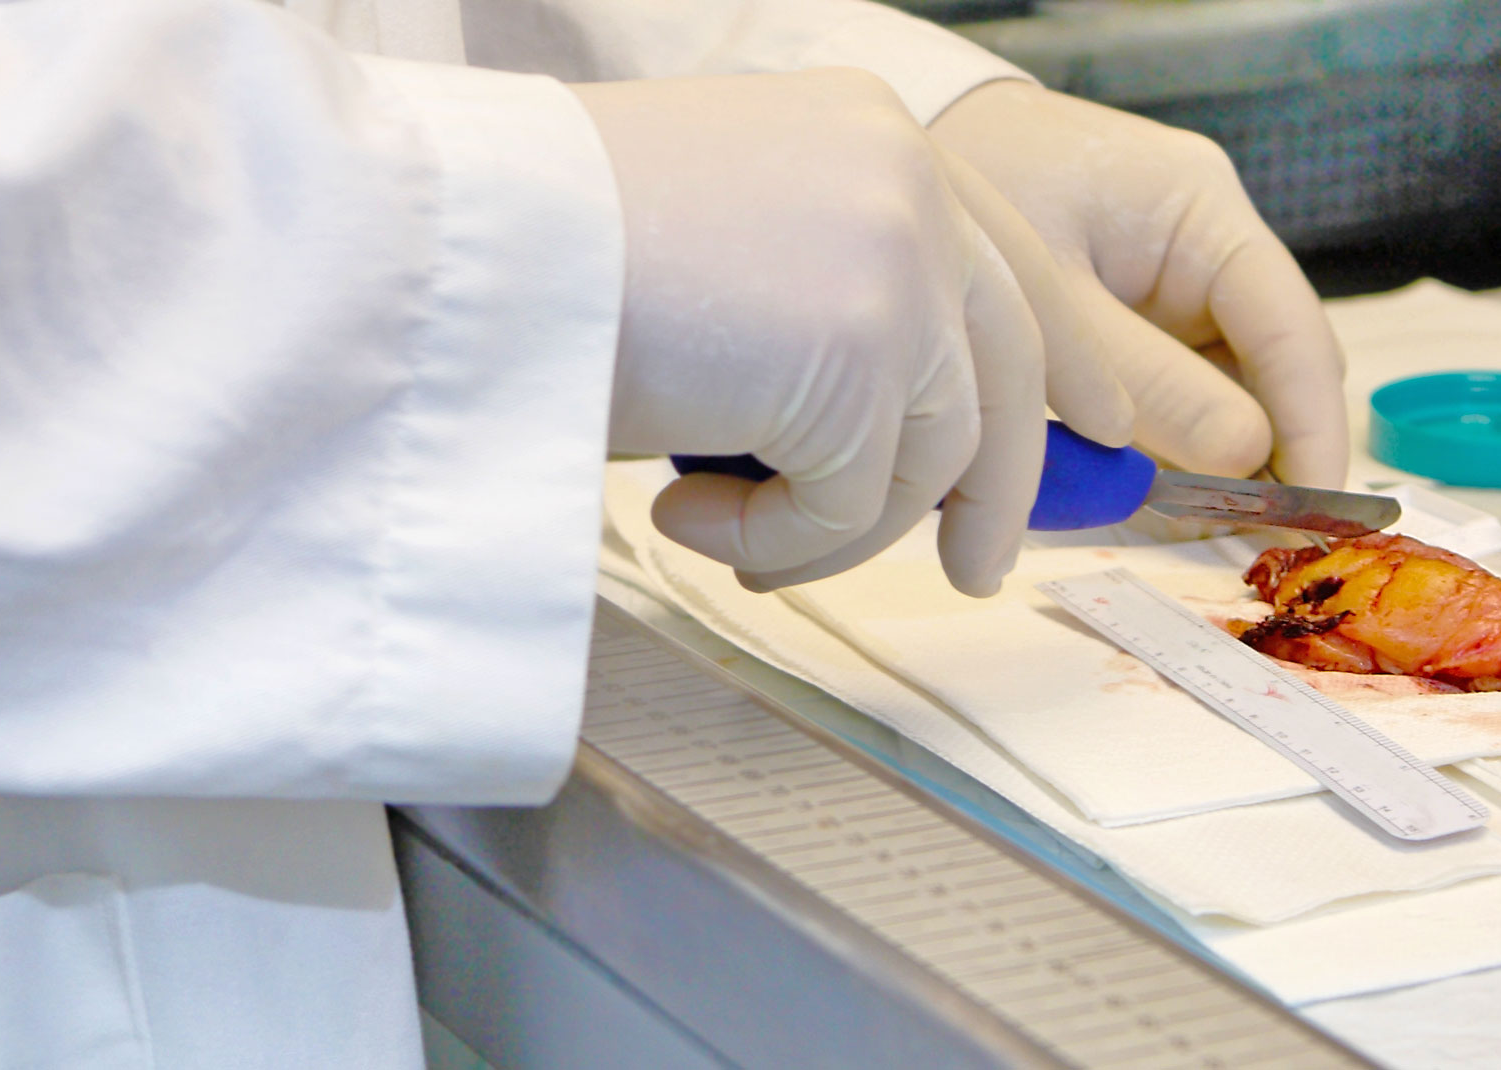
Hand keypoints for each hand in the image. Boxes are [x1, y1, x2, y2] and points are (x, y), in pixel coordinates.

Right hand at [578, 71, 1120, 595]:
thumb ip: (821, 298)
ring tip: (723, 532)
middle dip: (990, 486)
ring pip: (933, 455)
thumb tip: (879, 421)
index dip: (1038, 373)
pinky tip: (684, 513)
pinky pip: (857, 505)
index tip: (1049, 448)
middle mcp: (908, 179)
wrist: (451, 243)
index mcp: (872, 132)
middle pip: (1005, 363)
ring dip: (831, 529)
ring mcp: (899, 262)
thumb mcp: (725, 242)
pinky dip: (778, 540)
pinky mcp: (865, 354)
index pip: (1001, 267)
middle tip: (969, 570)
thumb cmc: (540, 250)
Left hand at [928, 80, 1348, 487]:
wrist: (908, 156)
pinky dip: (1165, 443)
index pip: (1293, 332)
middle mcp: (1209, 246)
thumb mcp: (1056, 298)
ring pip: (1228, 389)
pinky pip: (1177, 390)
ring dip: (1213, 459)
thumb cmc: (976, 188)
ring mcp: (1178, 284)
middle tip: (1249, 540)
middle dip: (1268, 455)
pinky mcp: (1142, 316)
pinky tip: (1143, 491)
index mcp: (1203, 211)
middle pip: (1275, 369)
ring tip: (1188, 525)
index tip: (1313, 515)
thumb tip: (1243, 460)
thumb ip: (1147, 382)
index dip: (1315, 431)